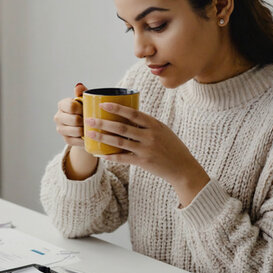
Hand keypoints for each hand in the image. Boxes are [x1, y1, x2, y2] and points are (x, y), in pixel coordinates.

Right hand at [54, 83, 88, 147]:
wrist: (83, 125)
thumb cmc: (84, 110)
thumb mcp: (84, 100)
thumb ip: (81, 93)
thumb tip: (79, 85)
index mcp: (62, 105)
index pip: (71, 106)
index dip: (81, 109)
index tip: (86, 109)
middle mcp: (58, 117)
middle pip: (75, 120)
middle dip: (85, 120)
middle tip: (91, 119)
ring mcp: (61, 129)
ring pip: (77, 131)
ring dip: (86, 130)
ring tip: (92, 127)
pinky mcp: (66, 139)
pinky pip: (77, 140)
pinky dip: (85, 139)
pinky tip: (90, 136)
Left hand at [86, 102, 209, 205]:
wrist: (183, 168)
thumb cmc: (172, 147)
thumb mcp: (162, 131)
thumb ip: (147, 124)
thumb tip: (127, 115)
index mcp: (154, 125)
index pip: (133, 113)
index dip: (117, 108)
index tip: (103, 104)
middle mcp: (150, 136)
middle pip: (122, 127)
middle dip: (103, 123)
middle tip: (89, 120)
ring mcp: (146, 149)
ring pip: (119, 142)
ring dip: (103, 138)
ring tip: (90, 134)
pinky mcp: (143, 162)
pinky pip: (123, 158)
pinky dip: (111, 156)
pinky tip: (100, 154)